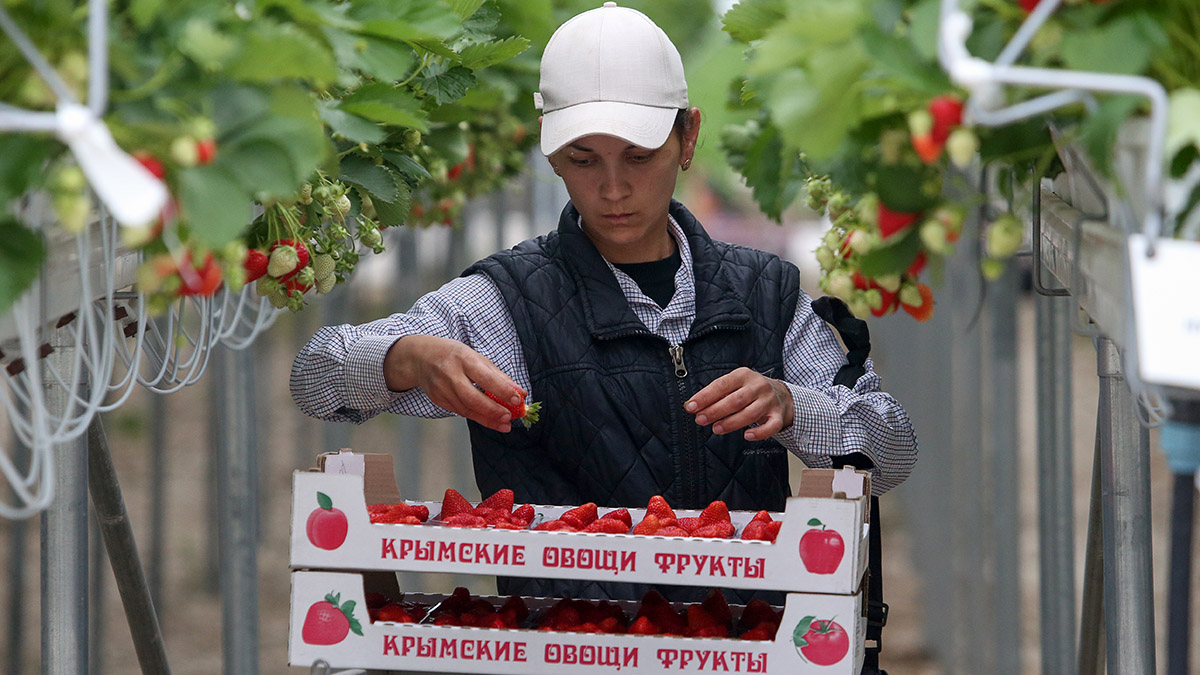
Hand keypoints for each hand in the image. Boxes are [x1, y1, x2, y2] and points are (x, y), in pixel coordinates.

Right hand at [384, 335, 522, 432]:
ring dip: (487, 419)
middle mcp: (450, 374)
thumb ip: (498, 375)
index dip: (502, 390)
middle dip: (493, 410)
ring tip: (504, 424)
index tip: (517, 399)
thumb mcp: (476, 357)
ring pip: (466, 409)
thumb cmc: (454, 356)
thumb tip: (520, 392)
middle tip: (509, 417)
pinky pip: (460, 411)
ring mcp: (441, 389)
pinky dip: (476, 417)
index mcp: (463, 358)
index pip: (485, 377)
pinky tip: (489, 420)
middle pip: (472, 397)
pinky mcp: (438, 400)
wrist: (420, 357)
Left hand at [685, 367, 794, 440]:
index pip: (722, 385)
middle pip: (735, 400)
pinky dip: (759, 433)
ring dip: (731, 423)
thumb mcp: (734, 384)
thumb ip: (716, 394)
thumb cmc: (749, 390)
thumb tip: (694, 406)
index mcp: (743, 375)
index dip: (705, 396)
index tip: (691, 407)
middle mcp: (758, 386)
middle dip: (715, 411)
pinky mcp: (778, 416)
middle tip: (700, 420)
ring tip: (716, 429)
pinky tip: (747, 436)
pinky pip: (771, 426)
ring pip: (750, 414)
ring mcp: (769, 401)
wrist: (780, 394)